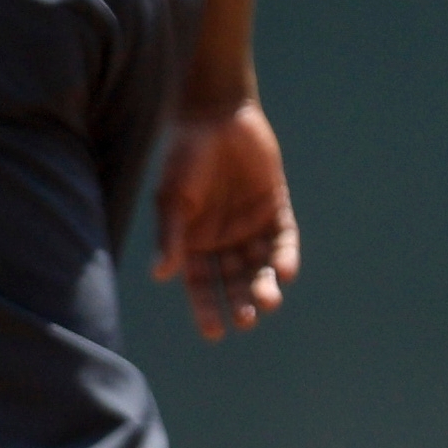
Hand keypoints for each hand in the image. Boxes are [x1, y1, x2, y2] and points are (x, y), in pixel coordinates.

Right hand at [154, 97, 298, 338]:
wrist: (215, 114)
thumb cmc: (184, 157)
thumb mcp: (173, 199)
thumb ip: (171, 236)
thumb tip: (161, 276)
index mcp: (194, 243)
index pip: (201, 286)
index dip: (207, 309)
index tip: (215, 332)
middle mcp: (223, 240)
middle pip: (234, 281)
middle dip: (241, 302)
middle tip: (248, 319)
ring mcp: (251, 225)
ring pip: (261, 266)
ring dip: (266, 284)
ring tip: (269, 299)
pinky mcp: (275, 207)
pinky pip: (283, 238)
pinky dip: (285, 255)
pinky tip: (286, 270)